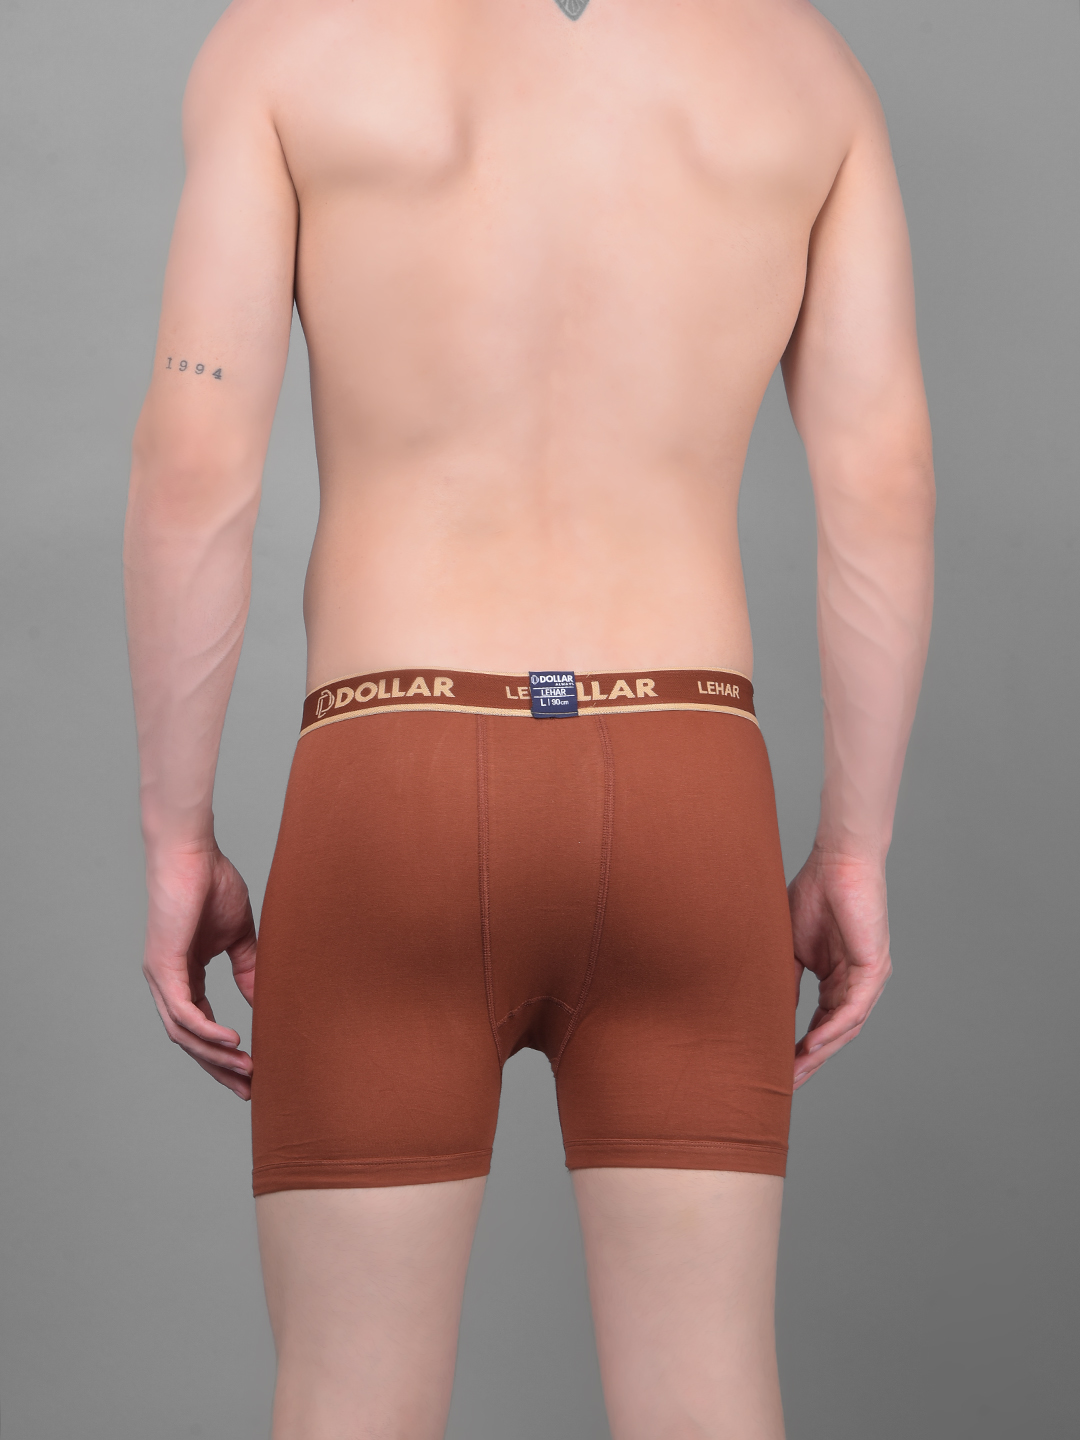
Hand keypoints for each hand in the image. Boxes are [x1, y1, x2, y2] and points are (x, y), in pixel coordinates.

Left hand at [142, 844, 256, 1098]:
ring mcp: (161, 977)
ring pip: (184, 1034)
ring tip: (247, 1070)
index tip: (253, 1071)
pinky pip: (182, 1012)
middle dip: (219, 1068)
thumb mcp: (240, 936)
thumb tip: (261, 999)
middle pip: (189, 1041)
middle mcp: (167, 983)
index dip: (224, 1052)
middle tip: (248, 1090)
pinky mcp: (163, 967)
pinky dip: (206, 1031)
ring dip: (216, 1056)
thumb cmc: (212, 883)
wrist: (192, 853)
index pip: (200, 1026)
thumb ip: (247, 968)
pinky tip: (232, 1040)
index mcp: (184, 976)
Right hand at [788, 847, 891, 1089]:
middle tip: (788, 1084)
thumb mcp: (791, 949)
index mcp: (838, 981)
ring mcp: (868, 978)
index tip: (779, 1069)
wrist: (837, 862)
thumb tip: (770, 1016)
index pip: (820, 1024)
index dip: (800, 1049)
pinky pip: (854, 1007)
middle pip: (835, 1034)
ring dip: (821, 1052)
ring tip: (797, 1070)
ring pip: (847, 1027)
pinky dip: (833, 1028)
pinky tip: (813, 1043)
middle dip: (812, 1061)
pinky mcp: (874, 967)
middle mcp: (856, 985)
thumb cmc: (814, 895)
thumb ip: (786, 982)